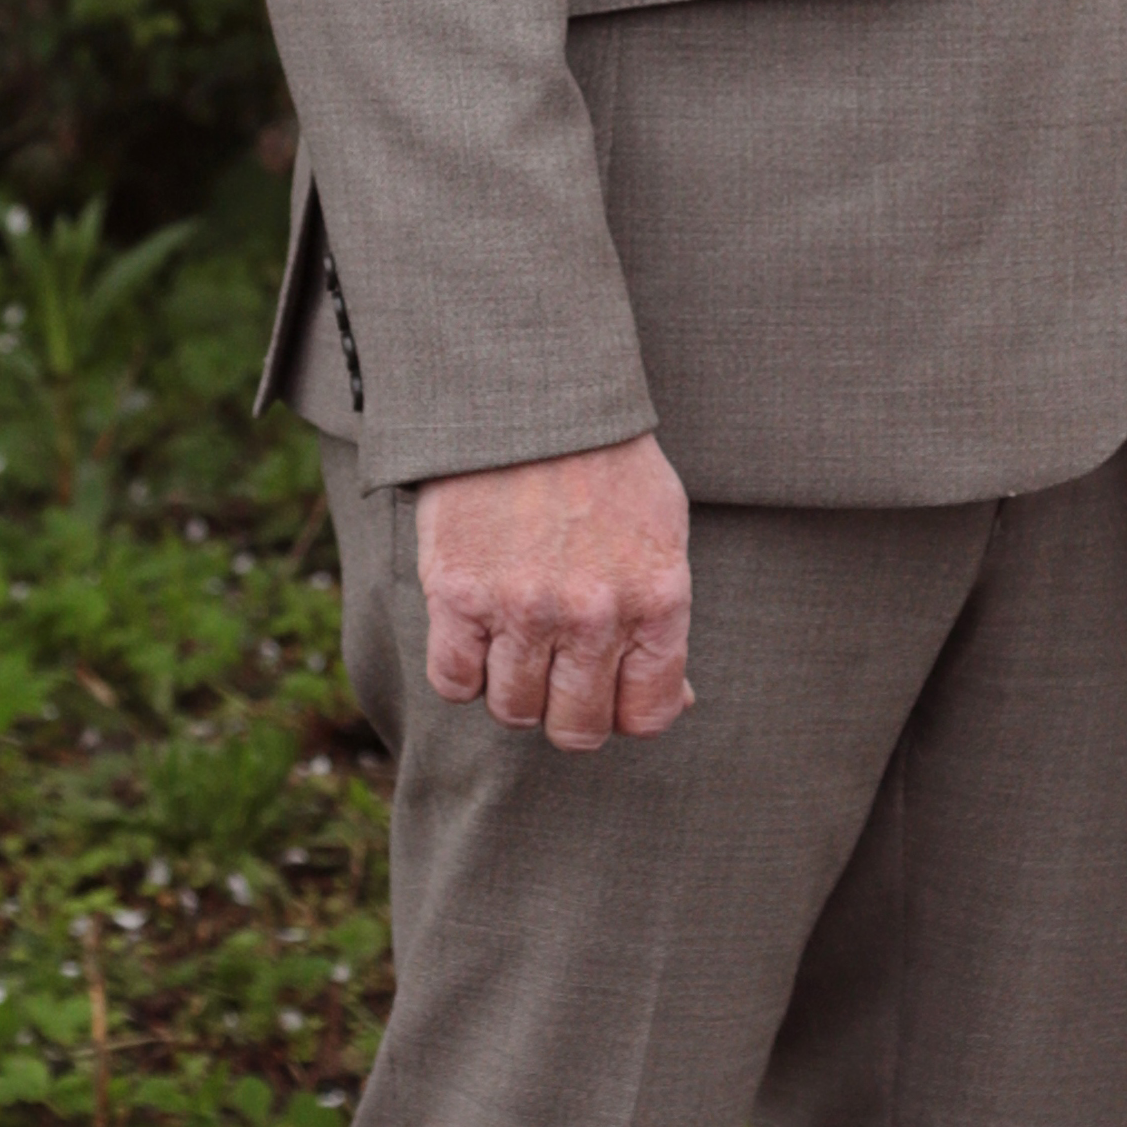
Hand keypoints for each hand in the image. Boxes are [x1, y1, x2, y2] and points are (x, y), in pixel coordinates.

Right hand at [414, 439, 693, 747]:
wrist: (529, 398)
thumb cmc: (604, 464)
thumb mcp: (662, 534)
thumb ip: (664, 621)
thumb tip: (673, 700)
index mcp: (656, 600)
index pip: (646, 715)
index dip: (623, 713)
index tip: (606, 690)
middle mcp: (594, 615)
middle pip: (575, 728)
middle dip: (565, 710)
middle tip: (555, 672)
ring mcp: (524, 608)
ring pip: (512, 711)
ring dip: (512, 688)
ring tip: (514, 642)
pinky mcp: (459, 594)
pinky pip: (453, 681)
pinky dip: (462, 670)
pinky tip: (475, 634)